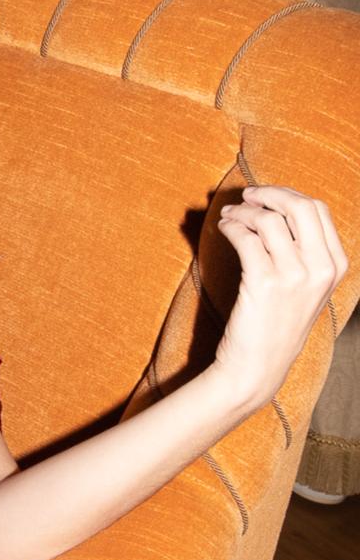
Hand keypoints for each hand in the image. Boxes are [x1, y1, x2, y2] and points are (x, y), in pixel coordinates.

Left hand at [213, 185, 347, 407]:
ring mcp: (295, 276)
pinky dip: (231, 227)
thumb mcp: (305, 288)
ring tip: (227, 216)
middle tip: (245, 196)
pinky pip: (245, 237)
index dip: (288, 195)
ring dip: (242, 212)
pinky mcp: (264, 282)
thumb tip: (276, 210)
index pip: (318, 210)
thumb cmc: (275, 324)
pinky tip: (223, 229)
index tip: (265, 195)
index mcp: (336, 265)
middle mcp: (321, 268)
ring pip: (268, 219)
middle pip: (300, 206)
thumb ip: (303, 252)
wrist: (258, 366)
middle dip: (269, 194)